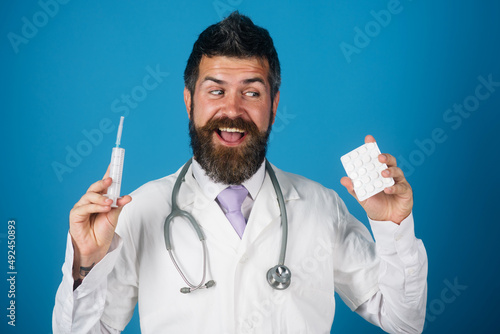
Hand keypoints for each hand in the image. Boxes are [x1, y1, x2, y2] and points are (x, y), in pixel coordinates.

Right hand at [69, 166, 131, 280]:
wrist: (96, 248)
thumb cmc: (103, 231)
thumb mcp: (114, 216)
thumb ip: (119, 205)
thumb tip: (127, 197)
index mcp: (100, 198)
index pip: (104, 184)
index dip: (108, 173)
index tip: (114, 163)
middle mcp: (90, 200)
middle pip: (95, 187)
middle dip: (103, 182)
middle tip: (111, 180)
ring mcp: (82, 206)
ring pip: (90, 196)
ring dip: (101, 198)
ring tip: (109, 203)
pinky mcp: (75, 215)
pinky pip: (85, 207)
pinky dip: (95, 206)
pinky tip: (104, 208)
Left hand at [341, 135, 412, 223]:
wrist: (386, 220)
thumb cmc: (375, 204)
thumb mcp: (362, 197)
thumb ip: (353, 188)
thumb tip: (344, 179)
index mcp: (377, 172)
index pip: (375, 157)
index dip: (373, 147)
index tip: (369, 139)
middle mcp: (388, 174)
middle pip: (389, 161)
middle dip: (385, 157)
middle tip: (378, 157)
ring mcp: (398, 181)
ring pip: (397, 171)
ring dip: (390, 171)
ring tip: (383, 173)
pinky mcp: (405, 191)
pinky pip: (401, 186)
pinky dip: (394, 187)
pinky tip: (387, 189)